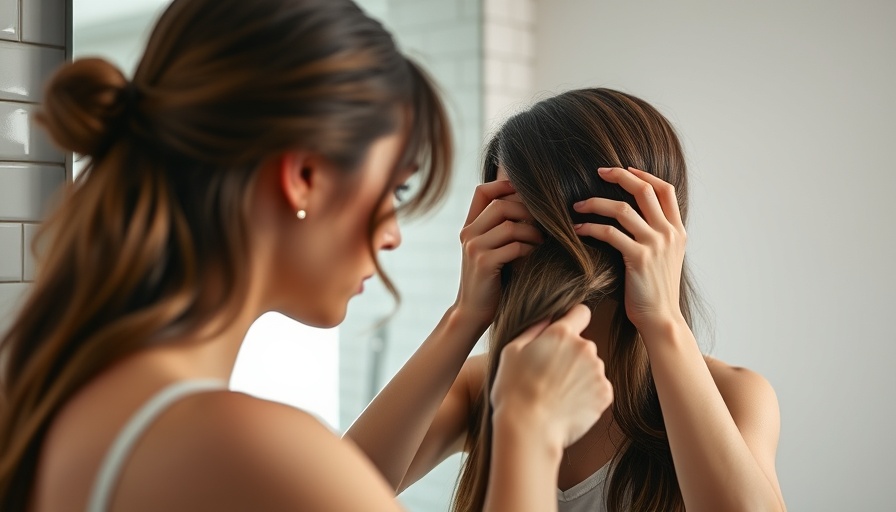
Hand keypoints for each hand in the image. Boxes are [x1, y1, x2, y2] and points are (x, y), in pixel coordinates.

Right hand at [454, 180, 542, 329]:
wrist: (473, 312)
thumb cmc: (491, 281)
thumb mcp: (491, 250)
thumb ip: (501, 230)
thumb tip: (533, 206)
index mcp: (469, 227)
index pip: (482, 191)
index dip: (504, 185)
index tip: (526, 192)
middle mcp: (468, 234)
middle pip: (501, 205)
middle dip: (527, 212)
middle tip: (544, 223)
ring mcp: (474, 248)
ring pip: (510, 225)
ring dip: (533, 233)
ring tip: (542, 242)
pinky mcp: (483, 263)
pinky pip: (514, 246)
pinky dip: (530, 250)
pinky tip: (535, 257)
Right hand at [491, 305, 612, 448]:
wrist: (529, 430)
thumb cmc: (513, 390)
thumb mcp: (511, 351)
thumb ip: (534, 329)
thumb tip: (548, 317)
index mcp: (562, 334)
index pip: (581, 312)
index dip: (573, 319)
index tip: (564, 334)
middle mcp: (585, 348)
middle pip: (583, 344)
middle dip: (571, 355)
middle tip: (549, 375)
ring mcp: (598, 372)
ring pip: (590, 368)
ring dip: (579, 376)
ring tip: (556, 395)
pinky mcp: (605, 395)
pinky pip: (598, 388)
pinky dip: (586, 395)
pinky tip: (567, 406)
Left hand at [573, 167, 686, 333]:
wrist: (661, 318)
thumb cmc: (656, 290)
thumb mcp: (666, 257)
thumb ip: (657, 235)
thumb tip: (638, 217)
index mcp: (677, 230)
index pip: (665, 189)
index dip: (644, 175)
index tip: (624, 169)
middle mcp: (669, 233)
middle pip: (644, 190)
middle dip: (619, 176)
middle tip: (597, 173)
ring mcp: (655, 245)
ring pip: (622, 209)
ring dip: (595, 203)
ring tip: (577, 206)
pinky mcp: (639, 258)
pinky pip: (610, 233)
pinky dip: (590, 228)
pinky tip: (577, 230)